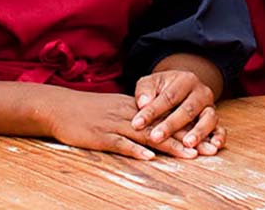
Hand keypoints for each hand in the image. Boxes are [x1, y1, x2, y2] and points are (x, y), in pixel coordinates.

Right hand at [40, 89, 209, 160]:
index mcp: (133, 107)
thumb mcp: (112, 109)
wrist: (58, 107)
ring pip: (146, 134)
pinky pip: (121, 143)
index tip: (205, 138)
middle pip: (162, 125)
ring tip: (188, 155)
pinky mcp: (101, 135)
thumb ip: (133, 116)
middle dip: (185, 137)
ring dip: (168, 145)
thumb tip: (152, 128)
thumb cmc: (85, 111)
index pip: (165, 116)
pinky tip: (149, 157)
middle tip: (206, 149)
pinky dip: (135, 149)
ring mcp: (114, 124)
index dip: (186, 127)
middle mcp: (128, 113)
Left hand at [133, 69, 223, 156]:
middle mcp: (201, 92)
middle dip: (170, 125)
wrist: (182, 88)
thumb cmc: (162, 88)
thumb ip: (145, 91)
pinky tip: (214, 146)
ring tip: (187, 144)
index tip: (137, 124)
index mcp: (184, 80)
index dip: (152, 111)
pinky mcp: (216, 121)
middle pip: (187, 109)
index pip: (168, 97)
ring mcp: (211, 107)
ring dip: (198, 132)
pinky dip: (220, 137)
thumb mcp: (151, 83)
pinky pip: (222, 129)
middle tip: (155, 137)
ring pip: (208, 119)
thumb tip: (143, 103)